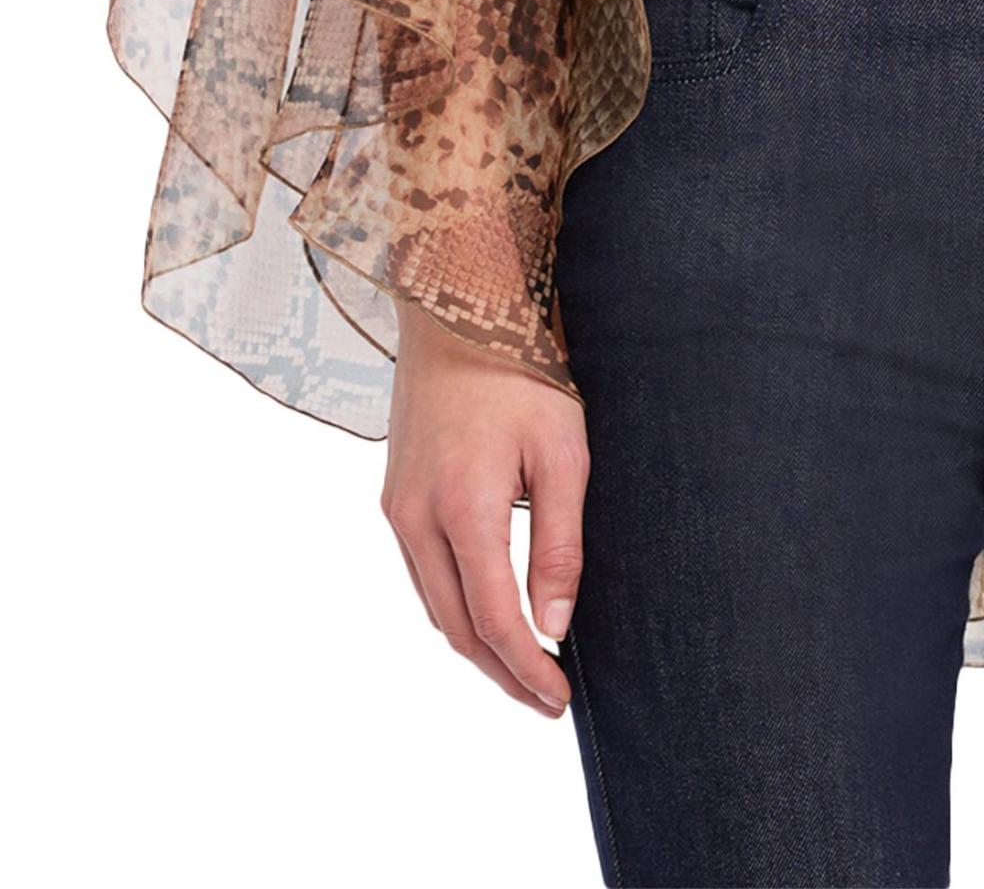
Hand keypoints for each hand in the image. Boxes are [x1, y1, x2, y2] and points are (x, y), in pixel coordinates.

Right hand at [380, 301, 588, 717]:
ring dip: (475, 643)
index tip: (557, 697)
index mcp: (462, 510)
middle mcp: (417, 518)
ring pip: (433, 605)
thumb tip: (553, 624)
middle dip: (500, 672)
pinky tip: (487, 609)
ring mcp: (398, 507)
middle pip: (456, 627)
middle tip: (543, 698)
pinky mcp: (395, 494)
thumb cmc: (523, 371)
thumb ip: (558, 545)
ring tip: (522, 666)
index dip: (527, 670)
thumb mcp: (563, 453)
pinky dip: (454, 605)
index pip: (495, 620)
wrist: (460, 309)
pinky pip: (421, 572)